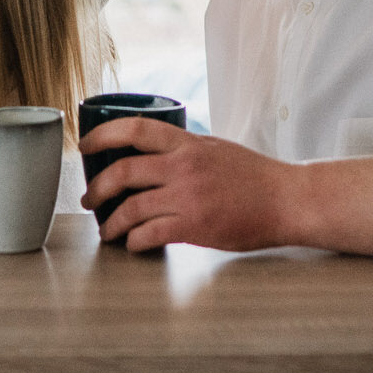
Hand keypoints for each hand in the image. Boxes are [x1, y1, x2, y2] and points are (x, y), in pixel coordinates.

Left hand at [78, 117, 301, 251]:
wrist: (287, 200)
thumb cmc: (256, 177)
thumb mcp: (216, 148)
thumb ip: (185, 150)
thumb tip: (156, 154)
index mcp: (188, 143)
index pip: (135, 128)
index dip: (103, 135)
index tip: (85, 146)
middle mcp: (184, 166)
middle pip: (123, 171)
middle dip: (96, 188)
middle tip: (88, 198)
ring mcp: (188, 196)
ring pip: (131, 208)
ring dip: (111, 222)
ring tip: (107, 230)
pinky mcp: (195, 225)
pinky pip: (150, 234)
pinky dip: (134, 242)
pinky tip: (133, 244)